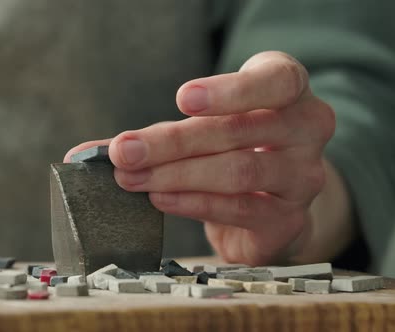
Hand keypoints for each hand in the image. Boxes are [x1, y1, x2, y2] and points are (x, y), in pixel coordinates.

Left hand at [65, 51, 339, 265]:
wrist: (276, 194)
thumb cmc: (235, 146)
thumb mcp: (205, 126)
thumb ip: (154, 134)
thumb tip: (86, 154)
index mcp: (289, 90)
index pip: (276, 81)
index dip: (231, 91)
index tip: (182, 99)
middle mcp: (308, 128)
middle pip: (238, 132)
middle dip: (172, 143)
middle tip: (126, 152)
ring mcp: (303, 177)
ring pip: (238, 172)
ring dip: (176, 175)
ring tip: (133, 179)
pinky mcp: (290, 219)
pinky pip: (238, 208)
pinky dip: (192, 203)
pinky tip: (160, 198)